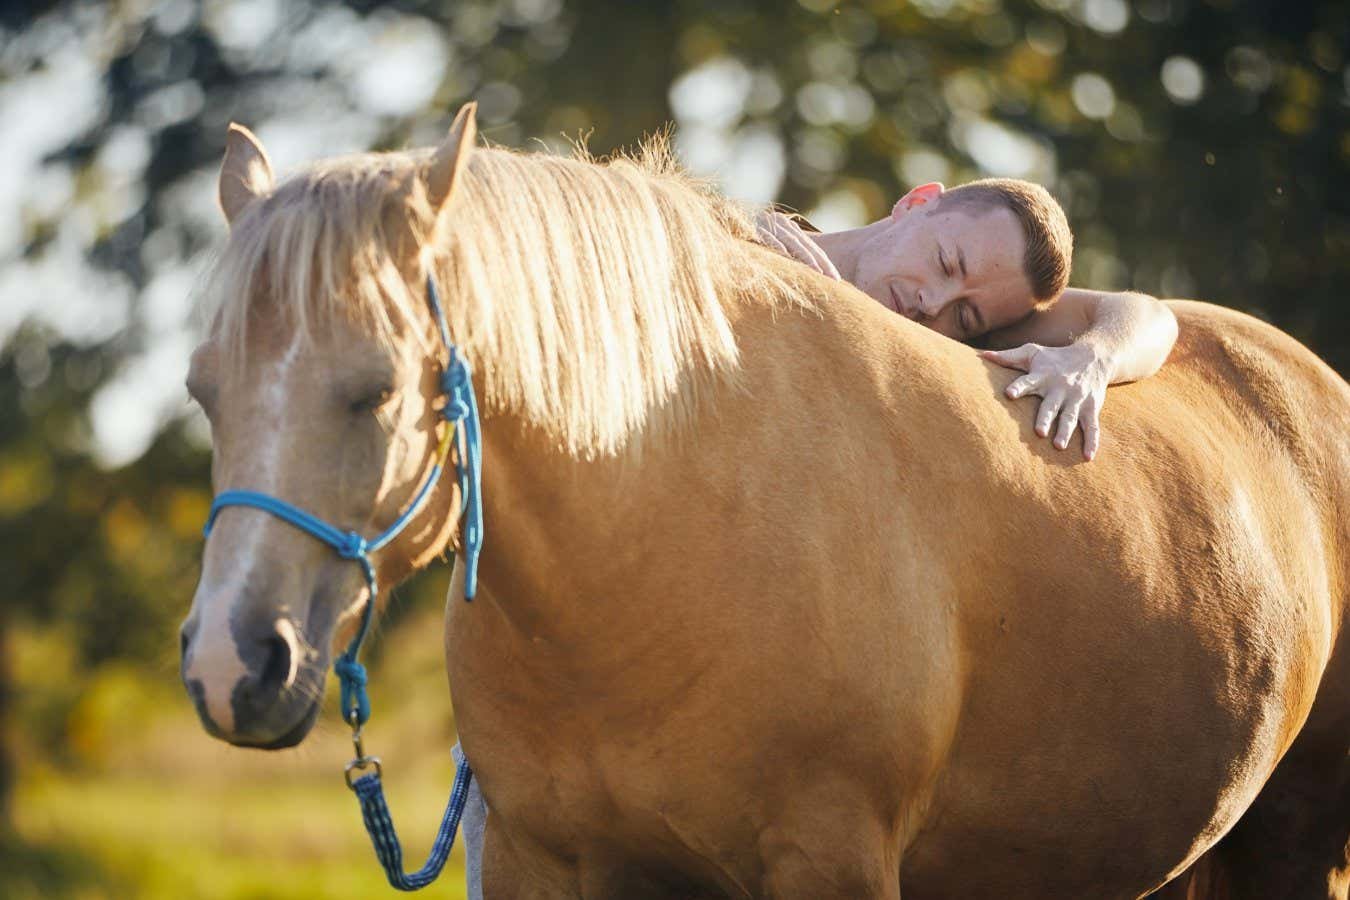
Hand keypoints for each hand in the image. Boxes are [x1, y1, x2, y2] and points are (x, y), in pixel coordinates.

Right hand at [754, 211, 840, 278]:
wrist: (722, 218)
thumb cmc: (746, 238)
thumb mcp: (769, 245)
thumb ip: (785, 253)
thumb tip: (802, 275)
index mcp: (789, 228)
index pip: (812, 247)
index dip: (825, 262)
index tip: (837, 280)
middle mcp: (781, 223)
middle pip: (806, 245)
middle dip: (821, 263)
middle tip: (834, 280)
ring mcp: (768, 223)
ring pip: (791, 242)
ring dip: (805, 258)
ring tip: (818, 273)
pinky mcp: (753, 226)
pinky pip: (768, 238)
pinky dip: (778, 248)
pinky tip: (788, 258)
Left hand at [980, 342, 1110, 459]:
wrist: (1094, 357)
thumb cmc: (1054, 357)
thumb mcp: (1032, 352)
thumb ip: (1008, 357)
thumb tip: (982, 355)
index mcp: (1043, 375)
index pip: (1028, 381)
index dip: (1019, 387)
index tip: (1009, 394)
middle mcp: (1060, 388)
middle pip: (1051, 406)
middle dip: (1045, 418)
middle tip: (1039, 432)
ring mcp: (1077, 400)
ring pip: (1070, 418)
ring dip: (1065, 432)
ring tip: (1058, 446)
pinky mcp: (1091, 408)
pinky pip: (1092, 427)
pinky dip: (1092, 442)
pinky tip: (1088, 457)